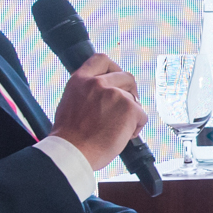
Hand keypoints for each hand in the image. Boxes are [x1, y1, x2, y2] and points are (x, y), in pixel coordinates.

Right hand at [51, 53, 147, 169]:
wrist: (72, 152)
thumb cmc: (70, 137)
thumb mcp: (71, 103)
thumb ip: (87, 93)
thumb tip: (103, 93)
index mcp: (80, 80)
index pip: (101, 59)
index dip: (113, 67)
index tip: (117, 78)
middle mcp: (97, 83)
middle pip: (125, 77)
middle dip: (129, 91)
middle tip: (126, 107)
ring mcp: (114, 94)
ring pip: (134, 99)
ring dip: (131, 113)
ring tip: (118, 129)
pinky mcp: (128, 108)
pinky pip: (142, 115)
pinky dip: (137, 126)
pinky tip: (124, 136)